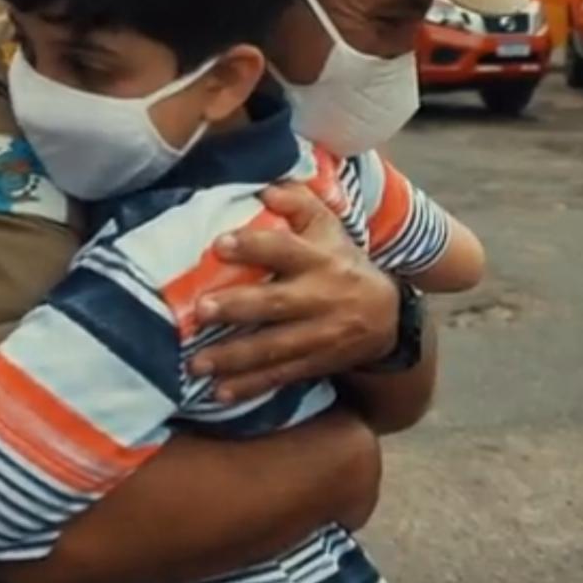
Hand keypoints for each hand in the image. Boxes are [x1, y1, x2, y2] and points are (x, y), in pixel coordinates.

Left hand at [190, 183, 397, 401]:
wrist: (386, 316)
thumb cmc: (340, 261)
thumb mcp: (328, 226)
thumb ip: (299, 202)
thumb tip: (265, 190)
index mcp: (320, 257)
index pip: (285, 248)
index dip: (254, 245)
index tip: (220, 244)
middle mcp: (321, 296)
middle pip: (276, 303)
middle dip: (238, 308)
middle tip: (201, 310)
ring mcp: (319, 335)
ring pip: (274, 347)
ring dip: (234, 357)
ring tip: (196, 363)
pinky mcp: (315, 363)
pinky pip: (280, 376)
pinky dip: (250, 386)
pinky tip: (220, 392)